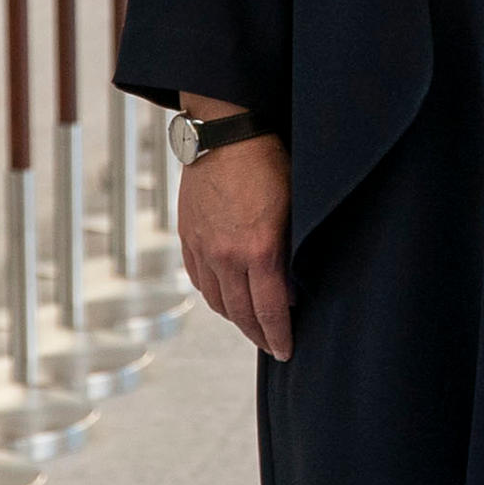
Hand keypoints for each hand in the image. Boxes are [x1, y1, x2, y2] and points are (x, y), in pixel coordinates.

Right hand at [174, 98, 293, 360]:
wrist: (227, 132)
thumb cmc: (270, 162)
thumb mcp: (295, 207)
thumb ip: (292, 251)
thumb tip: (294, 288)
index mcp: (261, 249)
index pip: (271, 311)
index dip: (280, 336)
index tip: (286, 352)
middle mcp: (227, 255)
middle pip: (242, 314)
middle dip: (259, 335)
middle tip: (273, 346)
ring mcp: (203, 247)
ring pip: (218, 301)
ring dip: (236, 318)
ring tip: (252, 325)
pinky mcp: (188, 236)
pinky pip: (199, 280)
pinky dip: (214, 295)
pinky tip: (227, 297)